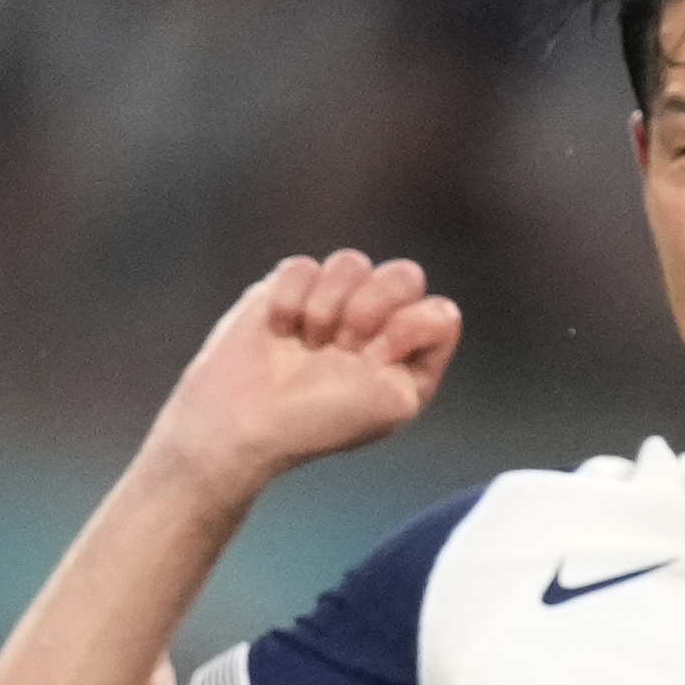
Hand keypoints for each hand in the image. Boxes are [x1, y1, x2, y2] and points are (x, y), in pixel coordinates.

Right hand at [145, 250, 462, 498]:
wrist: (243, 422)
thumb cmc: (320, 421)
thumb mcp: (396, 400)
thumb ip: (428, 346)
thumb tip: (415, 300)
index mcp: (409, 357)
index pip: (441, 314)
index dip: (409, 329)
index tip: (376, 360)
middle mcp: (378, 326)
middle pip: (406, 274)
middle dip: (371, 307)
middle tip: (343, 347)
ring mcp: (334, 303)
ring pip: (352, 262)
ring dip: (327, 307)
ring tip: (308, 345)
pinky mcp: (290, 288)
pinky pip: (304, 266)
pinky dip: (289, 302)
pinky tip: (278, 334)